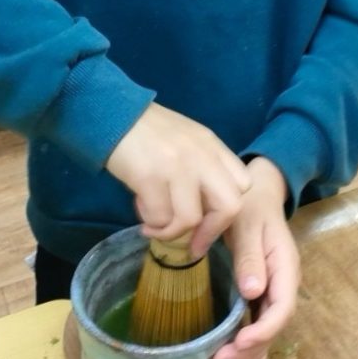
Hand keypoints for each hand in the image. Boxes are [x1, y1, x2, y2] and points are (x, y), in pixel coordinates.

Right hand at [106, 102, 251, 252]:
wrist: (114, 114)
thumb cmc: (148, 132)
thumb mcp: (187, 141)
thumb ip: (202, 168)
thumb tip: (203, 214)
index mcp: (212, 146)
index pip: (243, 184)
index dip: (229, 212)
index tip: (210, 226)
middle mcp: (201, 155)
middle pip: (229, 206)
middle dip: (210, 233)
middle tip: (191, 244)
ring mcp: (178, 165)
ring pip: (190, 219)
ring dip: (170, 231)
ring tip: (153, 225)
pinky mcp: (151, 176)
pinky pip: (159, 217)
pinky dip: (150, 222)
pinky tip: (140, 211)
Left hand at [212, 157, 299, 358]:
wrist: (257, 190)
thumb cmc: (251, 203)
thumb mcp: (248, 223)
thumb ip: (250, 255)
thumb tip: (253, 291)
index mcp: (285, 267)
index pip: (281, 307)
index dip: (263, 330)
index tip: (240, 343)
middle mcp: (282, 282)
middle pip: (273, 325)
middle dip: (250, 349)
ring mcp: (272, 288)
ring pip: (265, 328)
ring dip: (248, 353)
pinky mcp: (260, 289)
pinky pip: (258, 321)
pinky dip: (251, 345)